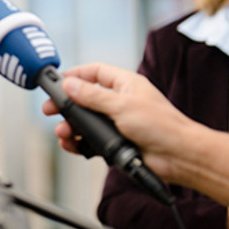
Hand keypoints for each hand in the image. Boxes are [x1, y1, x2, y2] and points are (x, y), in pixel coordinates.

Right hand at [42, 62, 193, 180]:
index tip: (58, 80)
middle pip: (86, 98)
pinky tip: (73, 145)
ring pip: (87, 122)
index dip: (76, 74)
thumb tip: (70, 84)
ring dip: (71, 127)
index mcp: (126, 84)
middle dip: (67, 104)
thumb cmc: (161, 126)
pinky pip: (92, 140)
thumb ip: (93, 96)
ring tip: (63, 133)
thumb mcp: (122, 106)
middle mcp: (121, 102)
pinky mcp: (117, 142)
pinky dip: (80, 143)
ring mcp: (119, 123)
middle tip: (49, 110)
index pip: (96, 72)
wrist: (179, 156)